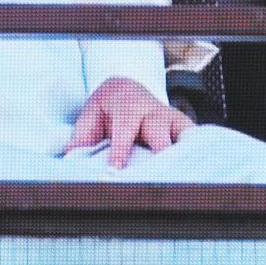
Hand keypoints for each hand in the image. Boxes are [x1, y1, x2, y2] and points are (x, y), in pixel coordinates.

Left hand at [65, 78, 192, 169]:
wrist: (126, 87)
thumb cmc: (106, 108)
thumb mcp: (90, 116)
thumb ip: (82, 138)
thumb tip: (72, 161)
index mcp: (127, 108)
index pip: (125, 130)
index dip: (120, 151)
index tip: (116, 171)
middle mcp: (152, 112)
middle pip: (159, 131)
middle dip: (158, 152)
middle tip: (155, 176)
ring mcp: (171, 118)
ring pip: (180, 135)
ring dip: (180, 155)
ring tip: (178, 177)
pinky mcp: (183, 126)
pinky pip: (192, 139)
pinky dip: (193, 153)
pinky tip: (193, 170)